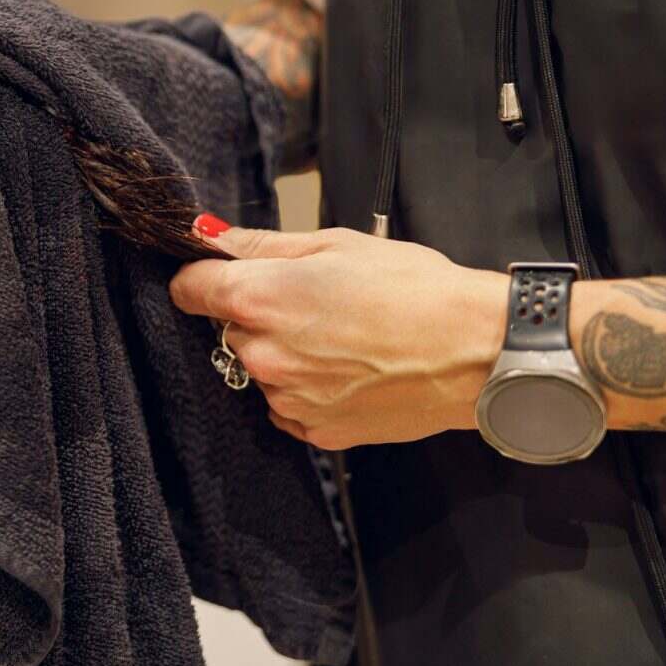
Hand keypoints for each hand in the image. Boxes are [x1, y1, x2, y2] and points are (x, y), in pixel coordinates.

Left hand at [169, 216, 509, 448]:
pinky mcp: (314, 430)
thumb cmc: (413, 288)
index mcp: (257, 299)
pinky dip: (306, 388)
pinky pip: (288, 404)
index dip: (205, 276)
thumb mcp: (335, 245)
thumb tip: (208, 234)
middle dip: (256, 314)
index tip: (224, 273)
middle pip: (227, 329)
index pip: (188, 288)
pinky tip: (349, 369)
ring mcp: (286, 398)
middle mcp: (261, 355)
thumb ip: (262, 244)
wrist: (476, 351)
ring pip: (259, 368)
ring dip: (283, 353)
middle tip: (313, 302)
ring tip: (342, 337)